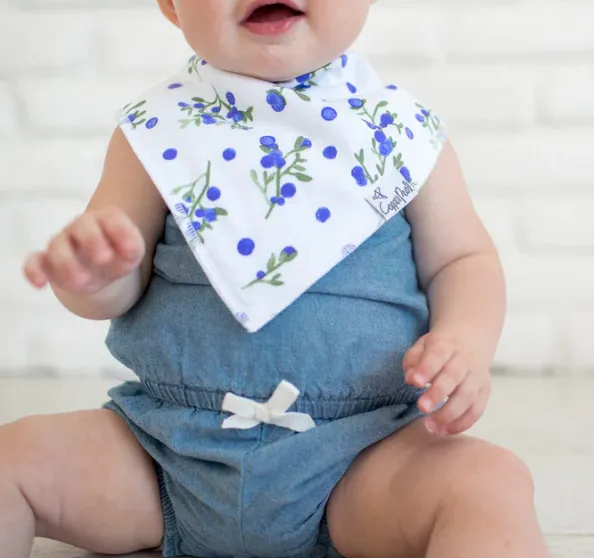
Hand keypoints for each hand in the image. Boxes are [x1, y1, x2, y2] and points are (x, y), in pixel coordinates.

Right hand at [24, 207, 144, 294]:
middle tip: (104, 259)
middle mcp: (81, 226)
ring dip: (67, 263)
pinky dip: (33, 271)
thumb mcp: (132, 252)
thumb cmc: (118, 253)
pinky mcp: (47, 261)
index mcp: (106, 220)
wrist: (101, 267)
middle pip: (82, 225)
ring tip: (82, 281)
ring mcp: (62, 242)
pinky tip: (40, 283)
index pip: (112, 218)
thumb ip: (133, 247)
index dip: (120, 231)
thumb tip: (131, 249)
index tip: (131, 250)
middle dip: (92, 240)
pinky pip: (34, 262)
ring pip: (58, 246)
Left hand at [403, 332, 490, 435]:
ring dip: (449, 414)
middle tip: (422, 408)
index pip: (437, 355)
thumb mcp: (423, 345)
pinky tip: (445, 430)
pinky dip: (462, 423)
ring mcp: (477, 376)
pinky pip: (477, 409)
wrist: (472, 338)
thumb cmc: (441, 346)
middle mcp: (465, 360)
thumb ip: (413, 360)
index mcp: (447, 345)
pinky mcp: (485, 391)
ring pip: (468, 396)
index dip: (427, 369)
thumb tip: (411, 379)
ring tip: (430, 426)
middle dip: (437, 394)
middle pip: (453, 376)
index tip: (416, 383)